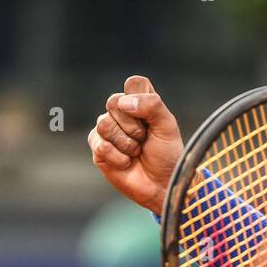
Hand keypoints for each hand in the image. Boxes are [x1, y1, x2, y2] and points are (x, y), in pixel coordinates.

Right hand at [87, 75, 182, 214]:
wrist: (162, 184)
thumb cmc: (167, 154)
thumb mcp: (167, 126)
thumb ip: (152, 105)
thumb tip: (123, 102)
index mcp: (141, 102)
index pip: (133, 83)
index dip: (141, 98)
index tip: (152, 117)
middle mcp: (121, 112)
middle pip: (113, 101)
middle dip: (133, 125)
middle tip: (144, 138)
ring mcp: (107, 130)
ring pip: (103, 123)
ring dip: (126, 142)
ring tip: (136, 151)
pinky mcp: (99, 149)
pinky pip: (101, 145)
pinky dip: (119, 157)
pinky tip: (127, 162)